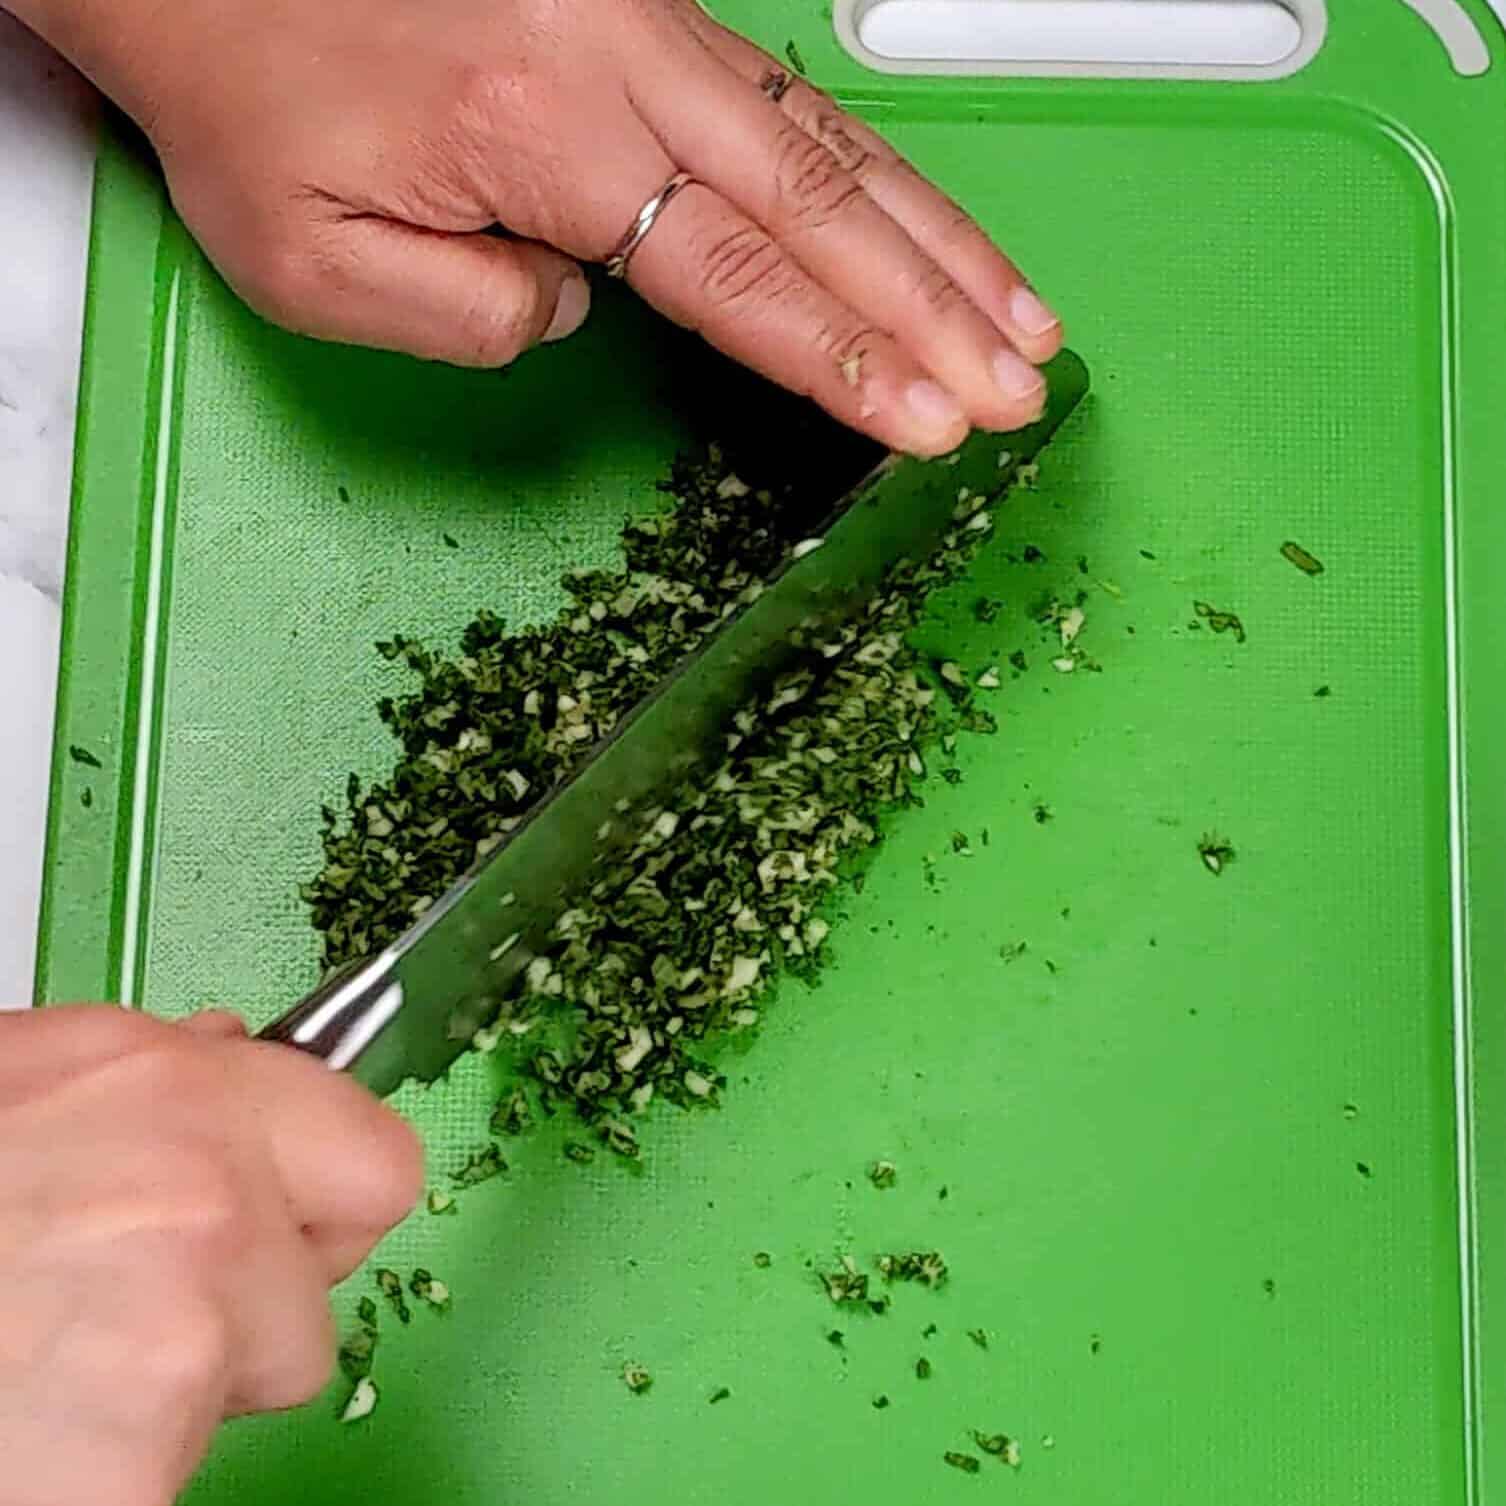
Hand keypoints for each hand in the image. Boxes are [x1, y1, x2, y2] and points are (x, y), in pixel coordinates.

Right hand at [0, 1005, 420, 1505]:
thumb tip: (217, 1053)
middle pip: (366, 1202)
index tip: (275, 1222)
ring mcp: (192, 1252)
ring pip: (289, 1341)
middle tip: (167, 1315)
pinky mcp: (164, 1373)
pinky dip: (144, 1463)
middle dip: (286, 1272)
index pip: (350, 1118)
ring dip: (198, 1380)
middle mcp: (185, 1136)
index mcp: (136, 1065)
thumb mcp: (6, 1108)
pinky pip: (217, 1439)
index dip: (315, 1187)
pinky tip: (52, 1437)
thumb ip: (123, 1091)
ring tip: (60, 1376)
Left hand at [16, 0, 1062, 455]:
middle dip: (936, 308)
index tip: (933, 421)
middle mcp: (622, 62)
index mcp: (545, 133)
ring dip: (940, 239)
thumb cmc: (250, 100)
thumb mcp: (314, 262)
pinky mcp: (653, 13)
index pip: (738, 271)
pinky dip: (881, 176)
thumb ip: (468, 319)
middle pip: (822, 200)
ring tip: (1023, 323)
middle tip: (1020, 390)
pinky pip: (797, 101)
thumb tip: (587, 307)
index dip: (848, 356)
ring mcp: (649, 24)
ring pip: (833, 139)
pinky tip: (929, 232)